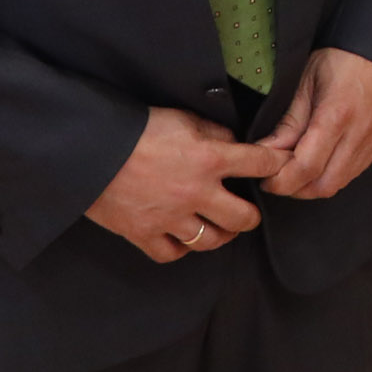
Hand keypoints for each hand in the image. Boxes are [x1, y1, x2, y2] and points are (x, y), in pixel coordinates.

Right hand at [83, 105, 285, 262]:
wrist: (90, 150)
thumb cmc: (137, 128)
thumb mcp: (182, 118)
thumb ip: (213, 133)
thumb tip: (234, 144)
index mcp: (209, 159)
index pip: (259, 164)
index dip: (275, 164)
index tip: (281, 166)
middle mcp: (196, 193)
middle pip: (244, 219)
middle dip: (251, 215)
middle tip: (247, 209)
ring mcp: (171, 218)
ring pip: (211, 241)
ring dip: (220, 234)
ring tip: (219, 226)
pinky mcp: (144, 235)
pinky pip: (173, 253)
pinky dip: (181, 247)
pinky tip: (182, 237)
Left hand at [258, 47, 371, 200]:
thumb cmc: (341, 57)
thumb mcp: (306, 82)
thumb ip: (288, 122)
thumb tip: (266, 151)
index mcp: (336, 115)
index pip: (306, 167)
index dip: (281, 181)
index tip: (265, 178)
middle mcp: (359, 133)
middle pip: (323, 185)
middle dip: (295, 189)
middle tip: (277, 178)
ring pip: (339, 183)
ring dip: (313, 185)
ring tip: (296, 170)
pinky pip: (354, 172)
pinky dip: (332, 175)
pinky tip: (320, 162)